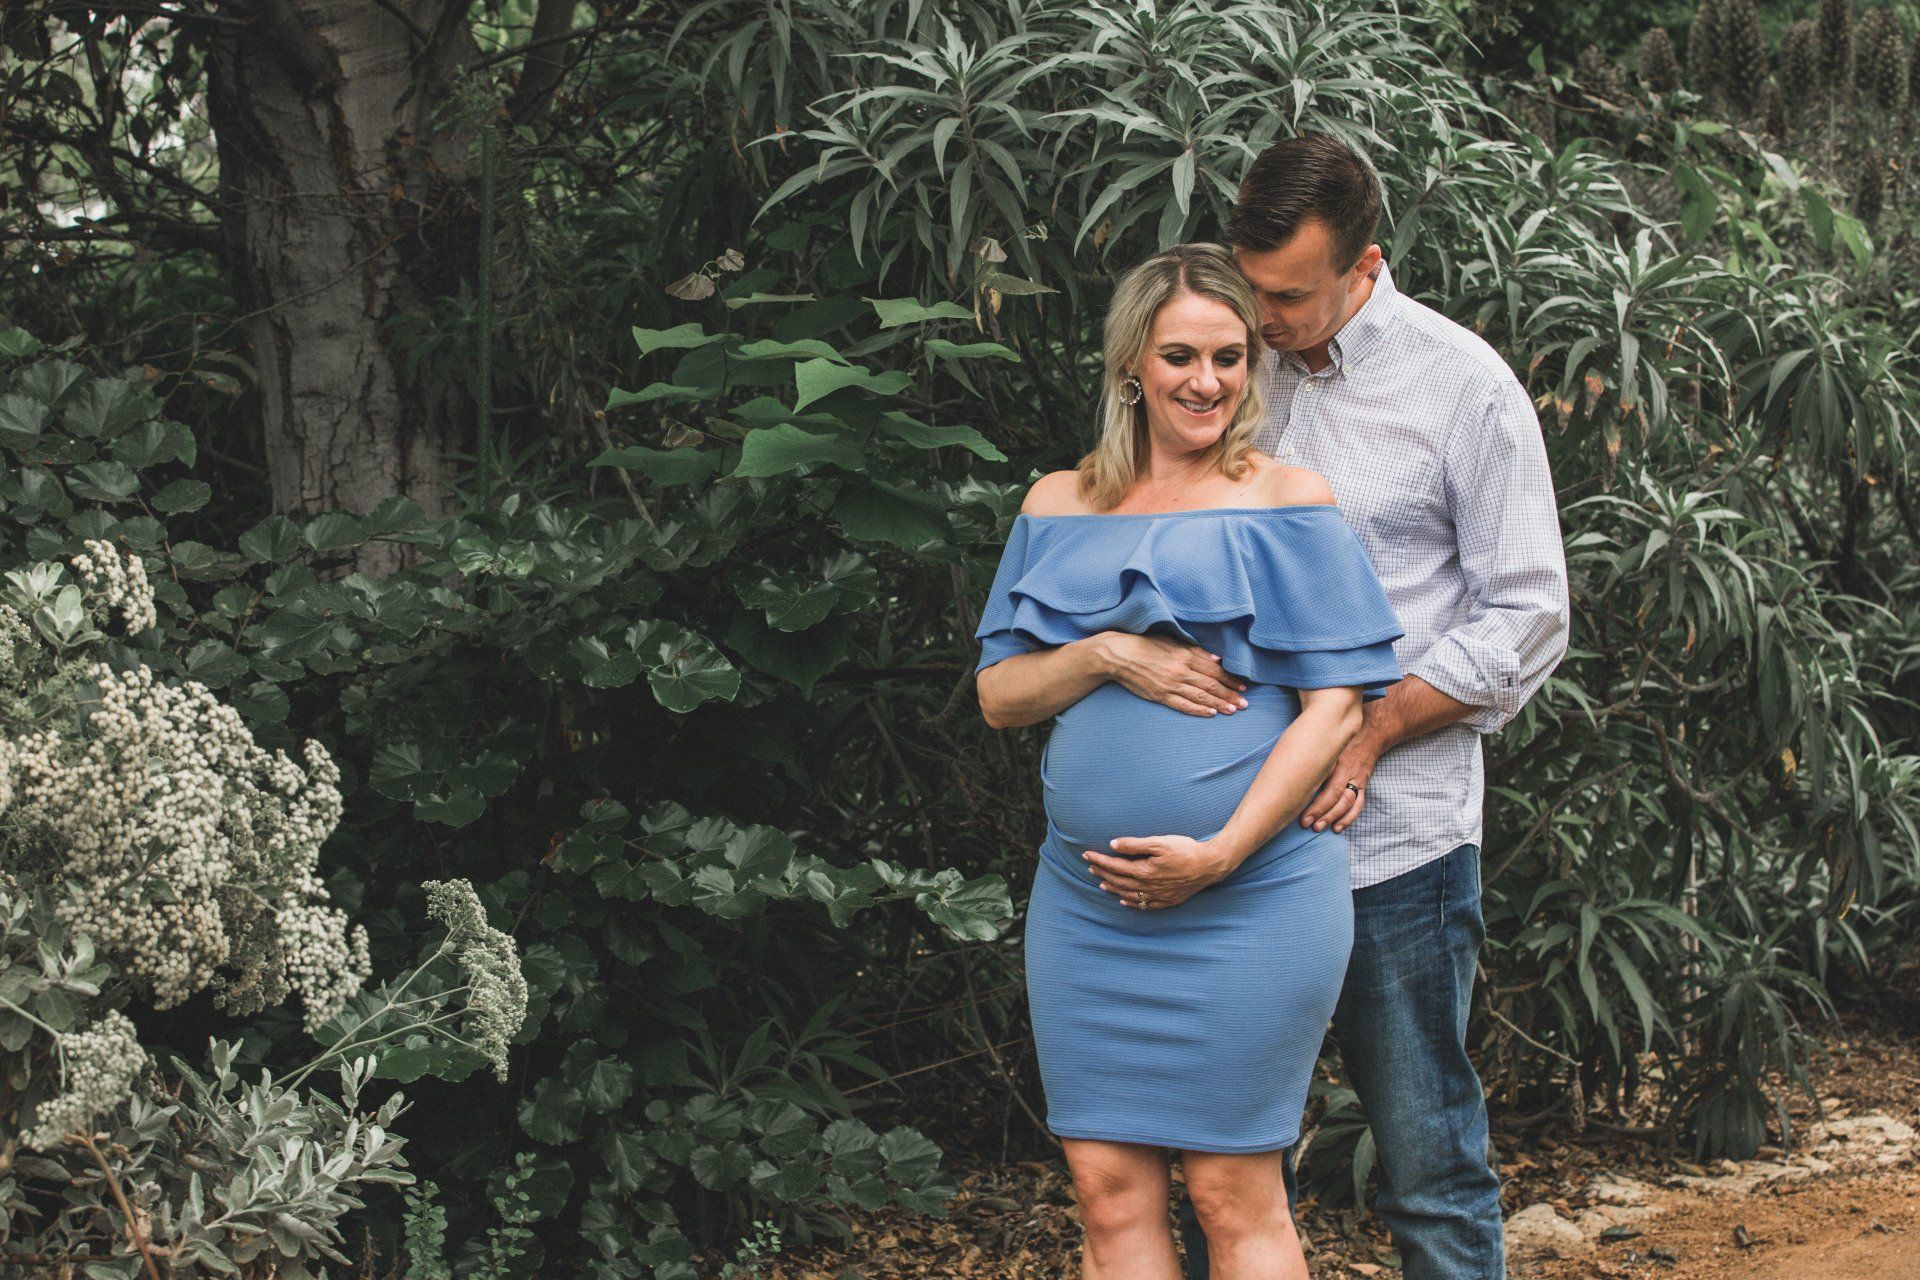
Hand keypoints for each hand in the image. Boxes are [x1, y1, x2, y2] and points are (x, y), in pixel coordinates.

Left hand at [1082, 835, 1237, 908]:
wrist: (1209, 866)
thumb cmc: (1185, 850)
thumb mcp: (1159, 842)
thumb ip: (1134, 844)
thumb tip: (1113, 845)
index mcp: (1143, 871)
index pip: (1115, 867)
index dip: (1100, 861)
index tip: (1087, 855)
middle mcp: (1148, 886)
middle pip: (1119, 881)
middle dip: (1103, 874)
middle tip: (1090, 868)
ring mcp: (1158, 896)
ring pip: (1129, 895)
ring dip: (1113, 889)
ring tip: (1101, 884)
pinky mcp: (1167, 900)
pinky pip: (1144, 905)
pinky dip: (1131, 903)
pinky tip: (1124, 901)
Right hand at [1096, 633, 1249, 716]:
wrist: (1119, 656)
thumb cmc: (1145, 645)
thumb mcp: (1171, 641)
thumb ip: (1194, 651)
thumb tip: (1216, 660)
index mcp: (1184, 656)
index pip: (1214, 670)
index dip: (1230, 679)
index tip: (1243, 686)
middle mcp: (1180, 671)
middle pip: (1211, 685)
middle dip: (1230, 695)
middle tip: (1245, 703)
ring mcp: (1170, 685)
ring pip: (1201, 697)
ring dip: (1219, 704)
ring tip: (1234, 710)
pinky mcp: (1160, 696)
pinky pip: (1183, 705)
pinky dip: (1199, 710)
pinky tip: (1211, 713)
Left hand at [1299, 730, 1382, 832]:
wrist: (1371, 733)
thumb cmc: (1342, 737)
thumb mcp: (1329, 742)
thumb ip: (1317, 756)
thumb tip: (1297, 772)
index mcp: (1339, 760)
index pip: (1327, 785)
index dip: (1315, 802)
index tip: (1300, 813)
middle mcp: (1349, 771)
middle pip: (1336, 796)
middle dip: (1321, 812)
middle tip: (1306, 824)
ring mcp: (1358, 779)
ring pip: (1348, 802)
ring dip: (1334, 817)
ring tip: (1319, 827)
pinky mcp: (1363, 785)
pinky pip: (1359, 804)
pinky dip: (1349, 817)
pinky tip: (1338, 827)